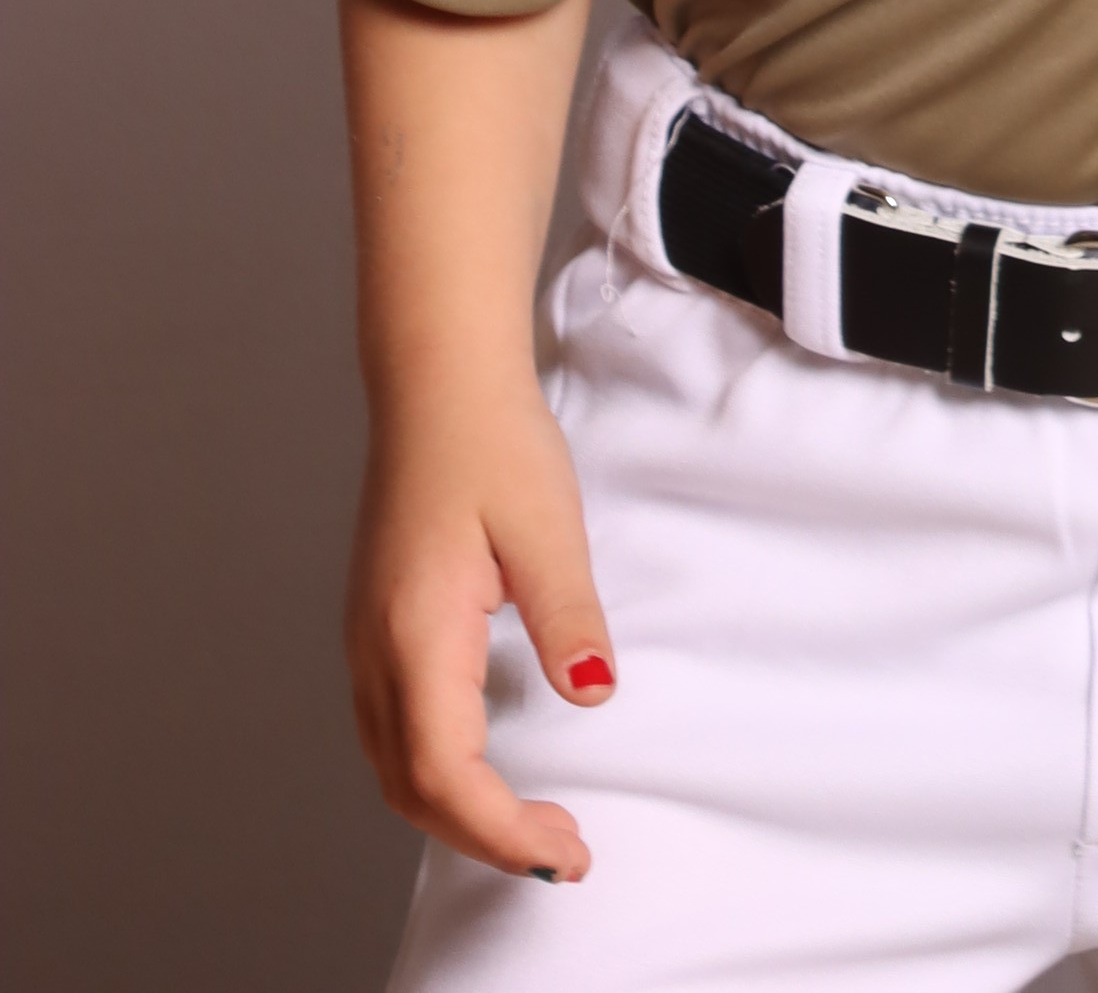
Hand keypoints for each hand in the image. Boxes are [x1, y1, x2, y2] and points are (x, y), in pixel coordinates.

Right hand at [346, 377, 616, 879]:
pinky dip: (438, 778)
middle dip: (487, 838)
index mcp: (415, 633)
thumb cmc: (490, 442)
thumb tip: (593, 696)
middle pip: (413, 790)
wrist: (437, 384)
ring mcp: (368, 644)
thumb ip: (568, 618)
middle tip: (567, 849)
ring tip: (537, 827)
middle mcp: (377, 652)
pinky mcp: (377, 632)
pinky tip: (487, 772)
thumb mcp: (547, 525)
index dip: (502, 830)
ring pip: (396, 770)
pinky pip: (394, 735)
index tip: (566, 851)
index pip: (445, 773)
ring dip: (460, 815)